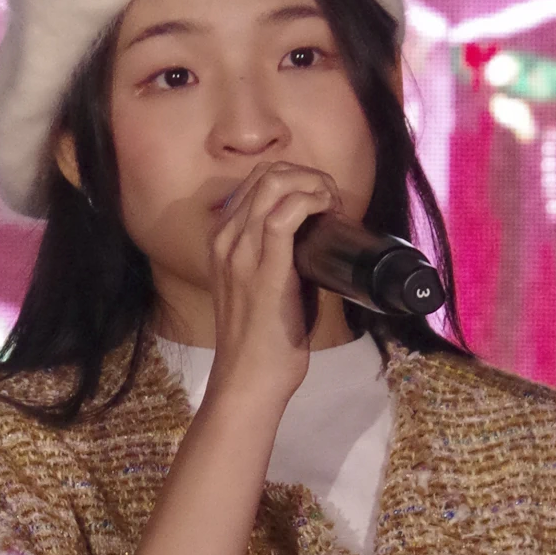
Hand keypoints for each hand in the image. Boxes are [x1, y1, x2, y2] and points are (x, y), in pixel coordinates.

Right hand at [203, 162, 340, 412]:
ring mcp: (240, 253)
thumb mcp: (259, 287)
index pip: (256, 182)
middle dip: (308, 175)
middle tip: (332, 199)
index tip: (322, 199)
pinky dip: (311, 201)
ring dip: (314, 185)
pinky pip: (285, 215)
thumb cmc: (261, 341)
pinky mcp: (263, 270)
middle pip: (266, 175)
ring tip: (333, 204)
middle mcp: (225, 239)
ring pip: (275, 185)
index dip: (296, 178)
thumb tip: (320, 245)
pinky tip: (328, 210)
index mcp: (222, 241)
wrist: (248, 380)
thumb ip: (279, 260)